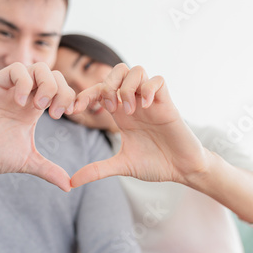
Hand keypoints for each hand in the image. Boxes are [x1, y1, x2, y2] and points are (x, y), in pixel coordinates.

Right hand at [0, 62, 75, 191]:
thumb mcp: (24, 161)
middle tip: (55, 114)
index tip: (69, 115)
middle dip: (63, 91)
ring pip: (39, 67)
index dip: (70, 98)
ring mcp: (10, 88)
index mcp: (34, 108)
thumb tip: (69, 186)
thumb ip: (47, 169)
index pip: (62, 90)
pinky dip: (24, 82)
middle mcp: (25, 95)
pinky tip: (20, 103)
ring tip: (40, 107)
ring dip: (47, 84)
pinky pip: (16, 69)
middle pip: (55, 75)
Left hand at [70, 64, 211, 187]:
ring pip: (136, 70)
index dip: (84, 95)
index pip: (99, 90)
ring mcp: (151, 101)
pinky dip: (148, 89)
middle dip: (108, 83)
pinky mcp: (167, 103)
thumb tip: (71, 182)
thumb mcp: (121, 165)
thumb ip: (97, 170)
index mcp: (121, 113)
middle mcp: (134, 103)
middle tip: (110, 107)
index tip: (74, 110)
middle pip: (117, 70)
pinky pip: (158, 80)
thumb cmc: (155, 164)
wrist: (182, 169)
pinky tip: (145, 107)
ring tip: (130, 110)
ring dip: (128, 86)